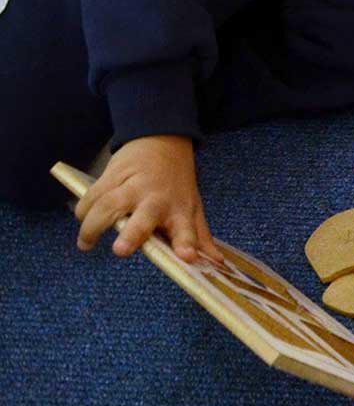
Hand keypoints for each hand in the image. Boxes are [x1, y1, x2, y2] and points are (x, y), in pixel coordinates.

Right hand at [74, 135, 220, 261]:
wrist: (163, 141)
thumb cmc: (177, 184)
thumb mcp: (192, 208)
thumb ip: (198, 237)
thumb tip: (216, 264)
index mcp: (180, 211)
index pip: (188, 230)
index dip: (187, 244)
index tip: (187, 257)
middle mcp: (157, 199)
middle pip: (144, 218)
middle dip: (133, 234)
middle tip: (121, 250)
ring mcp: (133, 186)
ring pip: (108, 205)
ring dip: (93, 226)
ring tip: (86, 244)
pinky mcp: (112, 175)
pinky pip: (92, 196)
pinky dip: (84, 210)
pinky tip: (84, 220)